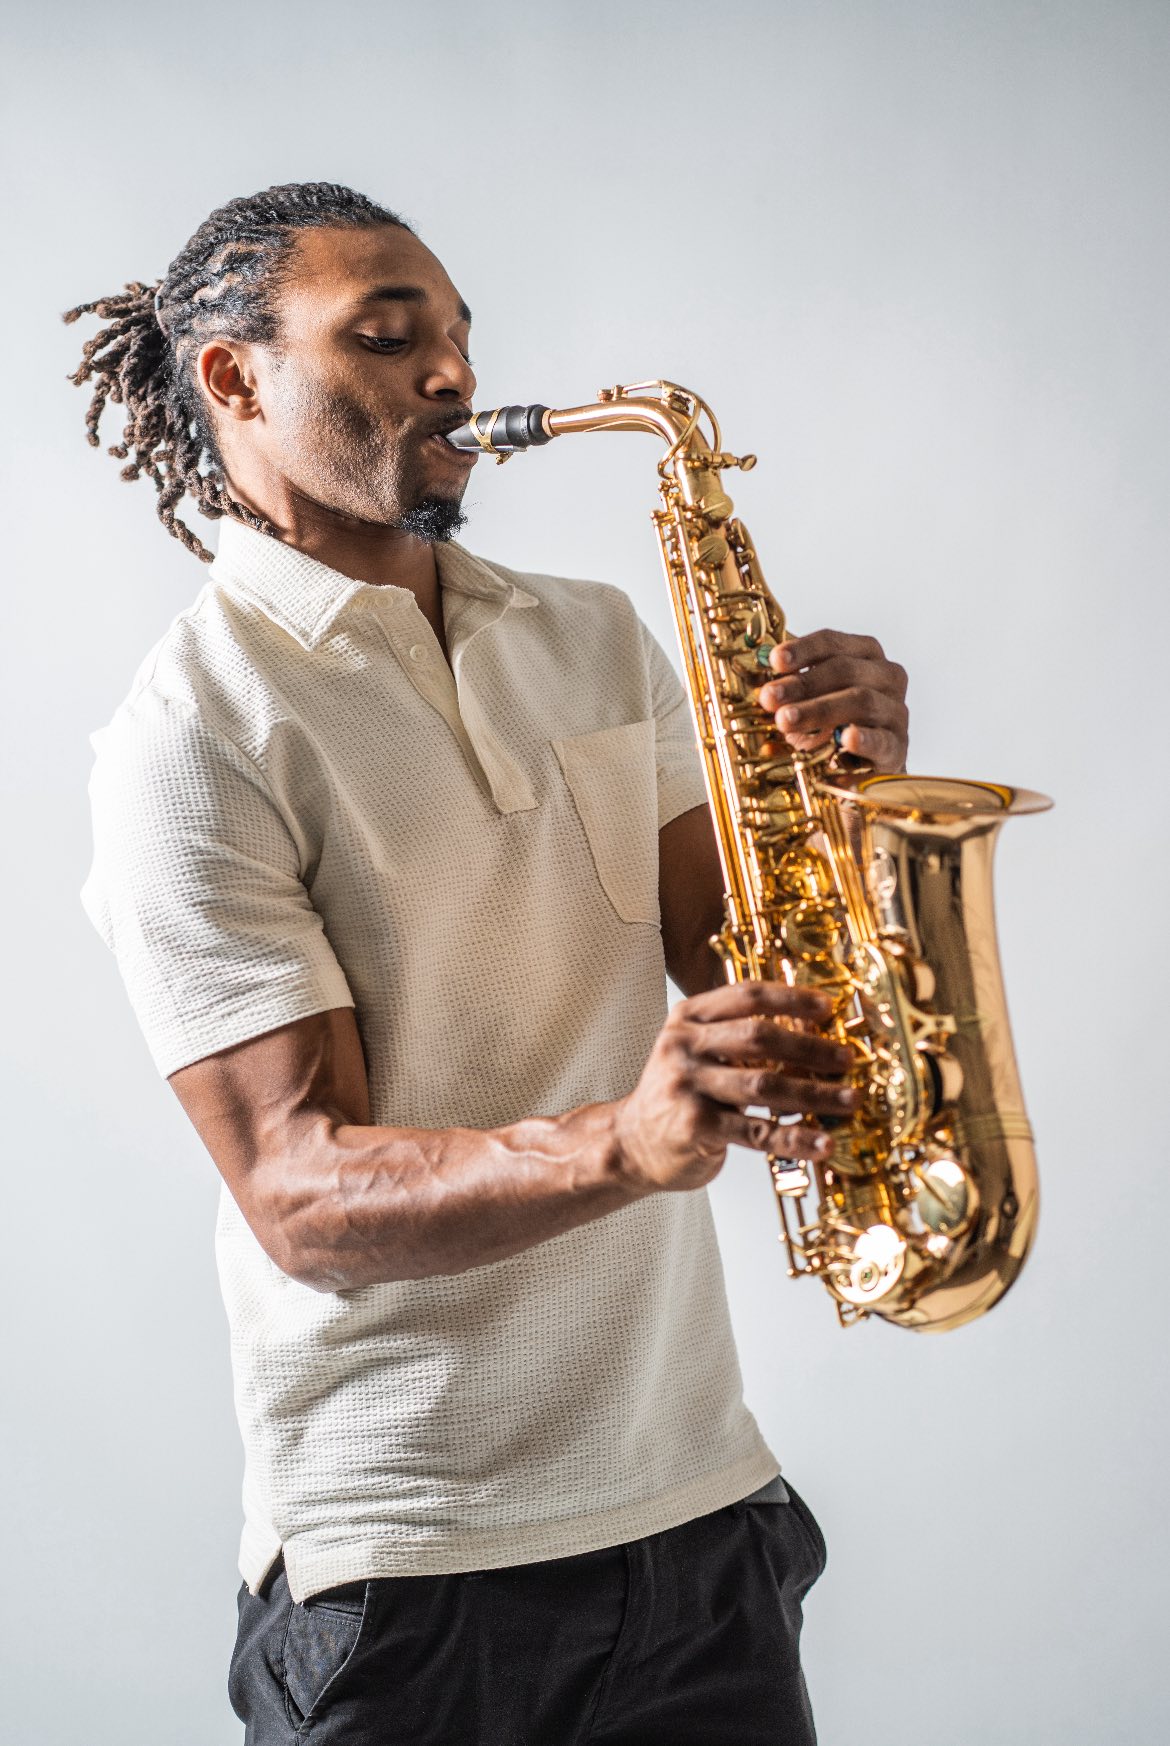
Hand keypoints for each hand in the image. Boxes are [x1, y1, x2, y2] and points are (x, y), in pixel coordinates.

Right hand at [613, 981, 857, 1192]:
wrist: (631, 1142)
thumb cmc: (677, 1094)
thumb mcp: (694, 1050)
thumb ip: (736, 1035)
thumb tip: (810, 1030)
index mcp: (687, 1018)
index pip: (747, 996)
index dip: (792, 998)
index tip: (829, 1007)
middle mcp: (683, 1046)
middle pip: (759, 1037)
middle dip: (811, 1048)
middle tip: (846, 1059)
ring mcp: (688, 1087)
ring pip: (764, 1084)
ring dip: (815, 1093)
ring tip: (848, 1100)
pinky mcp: (696, 1127)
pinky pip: (757, 1132)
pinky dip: (796, 1138)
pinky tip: (823, 1142)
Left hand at [756, 629, 908, 771]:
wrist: (858, 771)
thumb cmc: (830, 727)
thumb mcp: (808, 700)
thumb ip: (789, 686)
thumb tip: (755, 674)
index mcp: (864, 655)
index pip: (833, 642)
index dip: (803, 649)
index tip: (774, 661)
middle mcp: (887, 677)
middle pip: (846, 670)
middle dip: (803, 683)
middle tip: (769, 698)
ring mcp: (895, 711)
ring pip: (862, 701)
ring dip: (819, 710)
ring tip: (786, 721)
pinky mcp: (897, 746)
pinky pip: (883, 740)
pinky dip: (864, 738)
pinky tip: (846, 738)